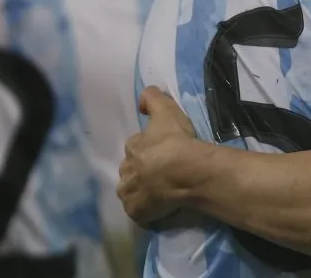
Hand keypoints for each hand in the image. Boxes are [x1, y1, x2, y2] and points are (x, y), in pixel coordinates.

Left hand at [117, 87, 197, 227]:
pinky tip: (161, 207)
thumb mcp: (166, 110)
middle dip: (143, 171)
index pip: (137, 147)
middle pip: (132, 170)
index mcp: (133, 147)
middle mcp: (125, 171)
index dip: (150, 149)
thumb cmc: (176, 141)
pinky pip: (140, 211)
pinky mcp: (136, 212)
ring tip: (162, 192)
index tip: (163, 152)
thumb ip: (153, 99)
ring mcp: (129, 193)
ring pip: (133, 191)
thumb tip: (142, 98)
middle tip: (163, 173)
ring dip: (143, 191)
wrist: (186, 171)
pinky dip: (147, 210)